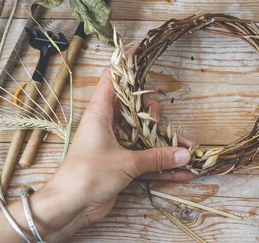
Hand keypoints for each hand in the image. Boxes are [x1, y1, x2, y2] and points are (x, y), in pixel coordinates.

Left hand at [33, 65, 194, 241]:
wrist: (68, 208)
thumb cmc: (86, 175)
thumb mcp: (125, 162)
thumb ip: (156, 157)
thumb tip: (185, 152)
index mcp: (101, 113)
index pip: (111, 79)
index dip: (125, 64)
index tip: (140, 49)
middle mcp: (108, 126)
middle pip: (136, 108)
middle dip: (155, 114)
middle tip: (160, 123)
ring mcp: (115, 146)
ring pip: (146, 137)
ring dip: (167, 145)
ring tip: (190, 151)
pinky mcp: (121, 165)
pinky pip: (147, 161)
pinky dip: (163, 167)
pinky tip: (183, 173)